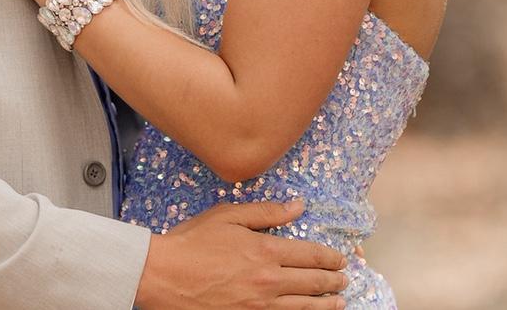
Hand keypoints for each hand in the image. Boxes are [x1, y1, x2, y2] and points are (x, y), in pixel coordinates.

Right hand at [135, 198, 347, 309]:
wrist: (162, 275)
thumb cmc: (193, 242)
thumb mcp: (230, 215)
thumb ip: (267, 212)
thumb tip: (298, 206)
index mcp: (265, 251)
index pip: (310, 255)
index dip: (330, 258)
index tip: (341, 259)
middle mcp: (267, 282)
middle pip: (311, 284)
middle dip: (333, 282)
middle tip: (345, 280)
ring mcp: (256, 307)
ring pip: (301, 308)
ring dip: (324, 305)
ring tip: (338, 303)